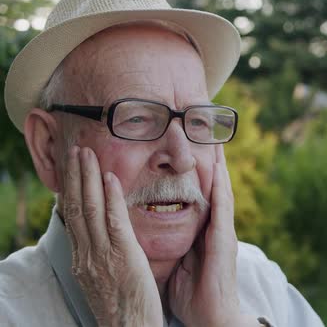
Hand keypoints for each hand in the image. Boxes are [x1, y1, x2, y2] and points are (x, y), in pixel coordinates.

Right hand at [62, 146, 162, 325]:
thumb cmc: (123, 307)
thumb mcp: (103, 278)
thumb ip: (100, 254)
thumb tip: (99, 235)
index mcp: (82, 258)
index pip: (73, 216)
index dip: (72, 189)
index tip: (73, 167)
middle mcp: (87, 254)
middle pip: (76, 207)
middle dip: (75, 176)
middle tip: (75, 150)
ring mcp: (102, 255)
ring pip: (90, 209)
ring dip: (88, 178)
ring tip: (87, 153)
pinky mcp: (122, 257)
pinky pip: (114, 222)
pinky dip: (110, 198)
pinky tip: (110, 178)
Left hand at [167, 145, 258, 326]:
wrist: (211, 317)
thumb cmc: (193, 295)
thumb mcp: (177, 263)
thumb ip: (171, 244)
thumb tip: (151, 232)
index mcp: (203, 232)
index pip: (200, 195)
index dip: (197, 172)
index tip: (188, 148)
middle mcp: (216, 227)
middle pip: (213, 187)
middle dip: (210, 161)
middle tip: (205, 132)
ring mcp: (223, 232)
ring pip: (221, 191)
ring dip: (218, 166)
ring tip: (214, 140)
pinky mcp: (225, 239)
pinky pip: (222, 207)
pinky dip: (221, 186)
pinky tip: (219, 168)